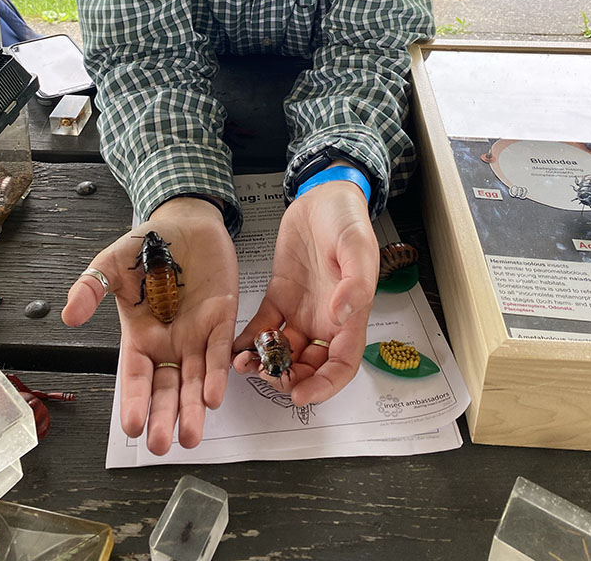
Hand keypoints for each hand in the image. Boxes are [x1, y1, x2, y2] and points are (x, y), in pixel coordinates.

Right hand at [62, 198, 238, 454]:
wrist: (186, 221)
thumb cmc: (147, 244)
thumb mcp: (111, 264)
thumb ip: (90, 287)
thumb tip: (68, 316)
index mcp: (140, 335)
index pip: (136, 376)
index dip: (134, 401)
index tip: (131, 427)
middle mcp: (169, 342)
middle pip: (166, 388)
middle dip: (164, 417)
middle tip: (161, 446)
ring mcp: (197, 334)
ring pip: (194, 379)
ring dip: (193, 408)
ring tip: (191, 436)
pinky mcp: (223, 318)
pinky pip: (219, 351)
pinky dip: (216, 373)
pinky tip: (214, 396)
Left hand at [232, 181, 377, 405]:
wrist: (324, 196)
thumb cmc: (348, 221)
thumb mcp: (357, 248)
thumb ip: (354, 284)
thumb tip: (341, 316)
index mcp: (350, 316)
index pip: (342, 365)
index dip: (324, 386)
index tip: (301, 395)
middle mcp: (325, 320)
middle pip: (310, 366)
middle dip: (289, 379)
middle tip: (265, 376)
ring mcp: (301, 310)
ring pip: (284, 351)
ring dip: (265, 364)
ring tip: (242, 365)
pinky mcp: (280, 296)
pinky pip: (264, 326)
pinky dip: (250, 341)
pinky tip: (233, 348)